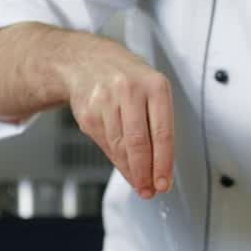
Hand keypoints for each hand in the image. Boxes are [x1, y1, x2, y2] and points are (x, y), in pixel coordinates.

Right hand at [61, 38, 173, 198]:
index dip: (163, 162)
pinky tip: (123, 164)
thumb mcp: (151, 91)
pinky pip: (104, 144)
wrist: (87, 61)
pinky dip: (115, 159)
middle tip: (149, 189)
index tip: (163, 182)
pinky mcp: (87, 112)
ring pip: (120, 146)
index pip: (162, 132)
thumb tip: (159, 169)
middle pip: (138, 143)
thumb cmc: (127, 79)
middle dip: (144, 172)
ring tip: (139, 181)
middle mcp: (130, 90)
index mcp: (154, 85)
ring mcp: (105, 100)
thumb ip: (157, 126)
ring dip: (130, 170)